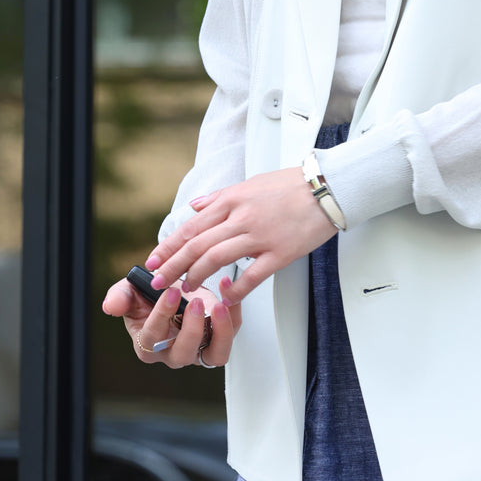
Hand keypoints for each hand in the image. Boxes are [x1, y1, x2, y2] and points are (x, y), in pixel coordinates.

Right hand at [102, 275, 239, 367]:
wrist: (172, 287)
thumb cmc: (148, 293)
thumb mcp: (130, 290)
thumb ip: (120, 297)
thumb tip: (110, 306)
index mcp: (147, 344)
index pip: (153, 336)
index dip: (161, 315)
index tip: (170, 290)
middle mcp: (173, 352)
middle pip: (183, 353)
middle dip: (191, 328)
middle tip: (195, 301)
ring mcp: (199, 349)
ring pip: (214, 355)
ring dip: (220, 332)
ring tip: (219, 306)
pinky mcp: (219, 339)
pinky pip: (231, 336)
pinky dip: (234, 317)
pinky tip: (228, 294)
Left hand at [144, 167, 336, 304]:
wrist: (327, 188)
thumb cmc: (292, 185)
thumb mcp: (250, 183)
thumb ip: (220, 196)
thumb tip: (195, 205)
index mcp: (233, 200)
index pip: (191, 227)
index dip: (168, 247)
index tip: (154, 261)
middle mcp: (242, 218)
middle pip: (197, 246)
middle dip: (173, 266)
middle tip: (159, 281)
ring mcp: (260, 236)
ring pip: (217, 259)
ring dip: (196, 276)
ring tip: (186, 289)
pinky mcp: (280, 253)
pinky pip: (252, 276)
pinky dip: (235, 289)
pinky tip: (225, 297)